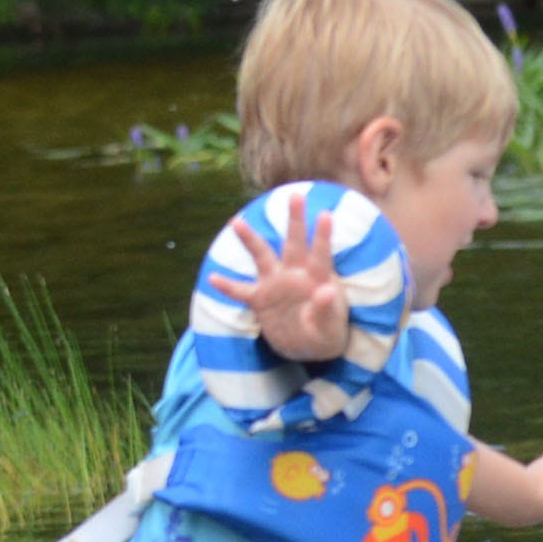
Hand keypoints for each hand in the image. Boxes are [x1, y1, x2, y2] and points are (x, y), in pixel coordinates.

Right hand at [242, 204, 351, 362]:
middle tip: (295, 194)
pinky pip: (241, 292)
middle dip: (295, 220)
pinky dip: (227, 287)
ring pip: (261, 257)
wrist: (307, 347)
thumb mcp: (329, 327)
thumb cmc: (326, 333)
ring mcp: (275, 285)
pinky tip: (213, 278)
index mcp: (317, 280)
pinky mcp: (260, 300)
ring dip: (250, 240)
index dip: (322, 237)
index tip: (325, 214)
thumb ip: (326, 309)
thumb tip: (327, 290)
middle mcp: (295, 276)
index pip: (320, 256)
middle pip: (294, 244)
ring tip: (236, 221)